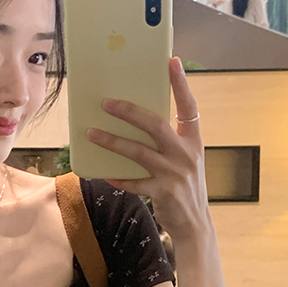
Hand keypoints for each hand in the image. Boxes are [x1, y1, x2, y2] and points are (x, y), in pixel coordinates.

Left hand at [85, 56, 210, 241]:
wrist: (195, 224)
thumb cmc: (185, 187)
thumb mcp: (185, 161)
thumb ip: (169, 143)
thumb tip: (137, 123)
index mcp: (193, 142)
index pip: (189, 107)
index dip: (181, 84)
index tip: (172, 62)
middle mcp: (186, 155)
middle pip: (155, 125)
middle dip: (129, 112)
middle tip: (107, 103)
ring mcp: (174, 174)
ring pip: (138, 152)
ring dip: (112, 141)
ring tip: (92, 133)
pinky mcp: (162, 192)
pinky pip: (133, 182)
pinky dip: (118, 177)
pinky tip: (104, 173)